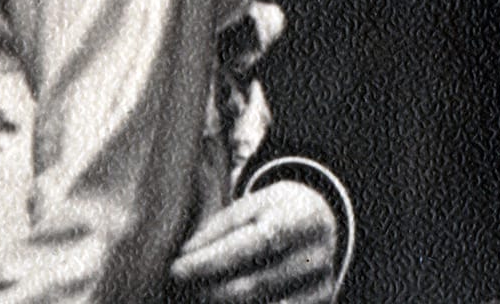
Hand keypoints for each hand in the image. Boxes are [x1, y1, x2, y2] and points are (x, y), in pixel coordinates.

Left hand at [169, 181, 337, 303]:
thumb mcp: (251, 205)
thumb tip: (186, 255)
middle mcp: (317, 254)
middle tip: (180, 286)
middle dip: (212, 289)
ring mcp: (323, 283)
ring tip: (198, 294)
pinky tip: (223, 303)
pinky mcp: (323, 301)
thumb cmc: (272, 211)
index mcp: (299, 217)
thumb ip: (220, 227)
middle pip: (258, 282)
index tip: (176, 268)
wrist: (322, 219)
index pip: (253, 243)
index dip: (212, 259)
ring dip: (226, 302)